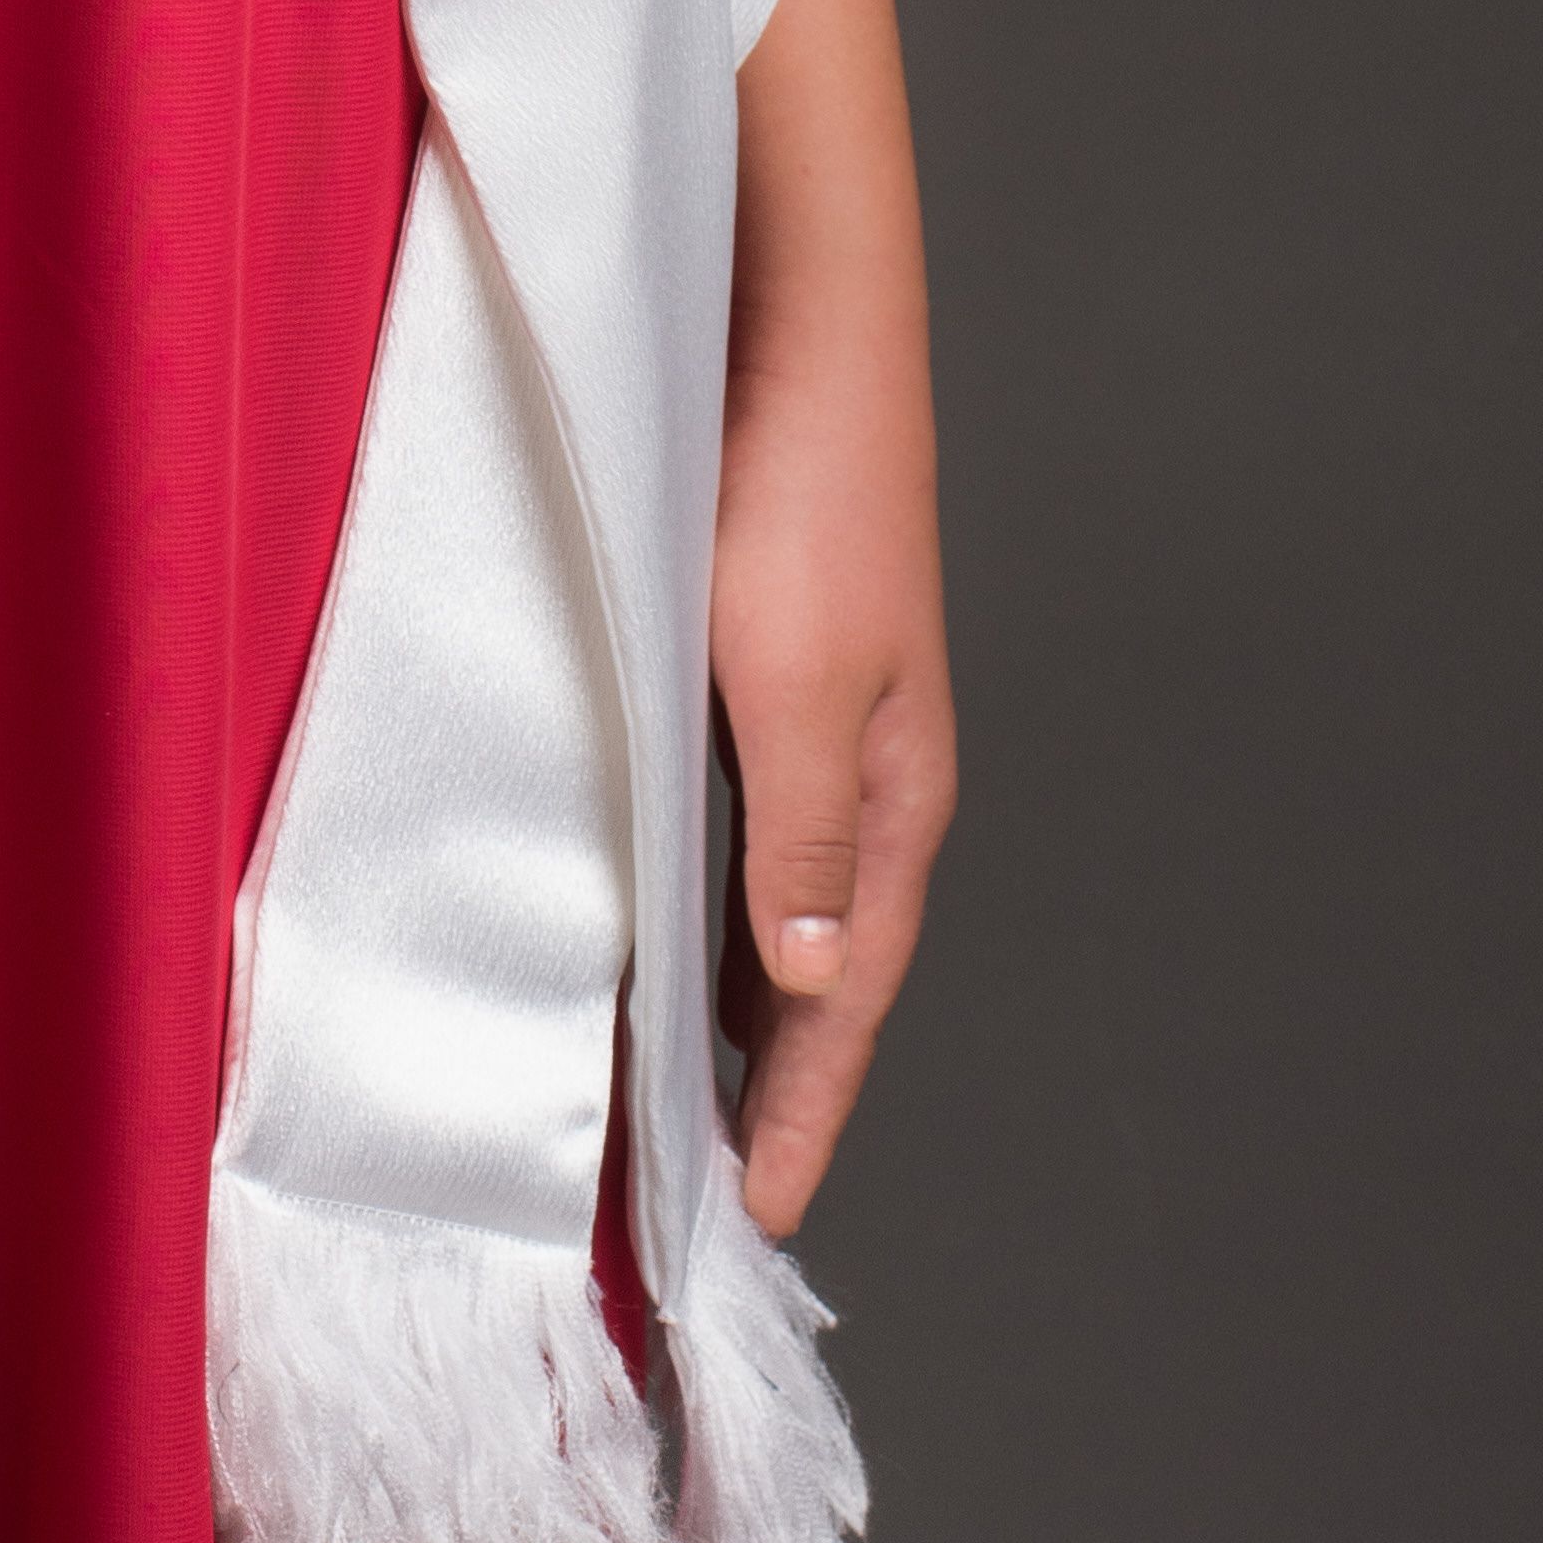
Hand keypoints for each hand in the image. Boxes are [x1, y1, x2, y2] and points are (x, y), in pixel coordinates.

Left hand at [707, 323, 955, 1240]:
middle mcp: (864, 772)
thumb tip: (820, 989)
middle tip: (710, 1187)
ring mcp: (816, 717)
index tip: (760, 1220)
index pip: (848, 1000)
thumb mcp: (797, 685)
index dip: (804, 1111)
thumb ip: (801, 841)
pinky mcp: (760, 658)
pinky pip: (730, 821)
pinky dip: (701, 895)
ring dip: (735, 991)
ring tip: (677, 1087)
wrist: (792, 323)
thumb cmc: (799, 495)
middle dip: (775, 1078)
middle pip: (820, 964)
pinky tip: (650, 913)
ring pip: (774, 895)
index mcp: (891, 797)